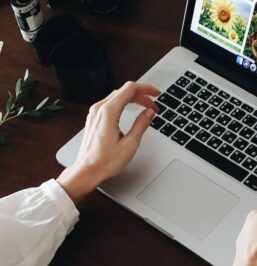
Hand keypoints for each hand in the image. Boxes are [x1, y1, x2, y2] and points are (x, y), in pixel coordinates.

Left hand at [57, 82, 159, 202]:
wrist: (87, 171)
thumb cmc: (105, 161)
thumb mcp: (130, 143)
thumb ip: (141, 124)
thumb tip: (149, 112)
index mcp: (109, 112)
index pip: (130, 89)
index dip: (146, 89)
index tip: (156, 94)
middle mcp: (99, 109)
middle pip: (124, 91)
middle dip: (142, 95)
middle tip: (154, 105)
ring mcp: (95, 113)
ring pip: (117, 96)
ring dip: (133, 99)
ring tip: (145, 107)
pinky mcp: (94, 118)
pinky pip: (110, 103)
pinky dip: (124, 103)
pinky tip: (131, 110)